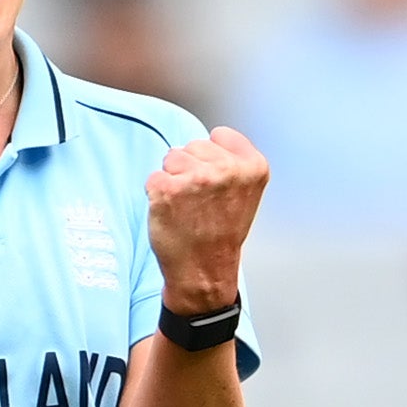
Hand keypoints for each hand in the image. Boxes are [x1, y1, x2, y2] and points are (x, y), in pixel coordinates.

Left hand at [145, 127, 267, 311]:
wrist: (204, 271)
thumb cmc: (221, 232)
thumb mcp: (245, 192)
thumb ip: (232, 162)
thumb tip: (207, 139)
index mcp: (253, 166)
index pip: (219, 135)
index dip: (212, 157)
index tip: (217, 185)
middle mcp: (227, 169)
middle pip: (193, 145)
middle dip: (191, 168)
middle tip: (200, 202)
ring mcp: (196, 178)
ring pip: (172, 157)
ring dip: (173, 178)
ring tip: (186, 207)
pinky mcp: (167, 189)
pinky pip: (153, 177)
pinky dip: (156, 194)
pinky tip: (171, 214)